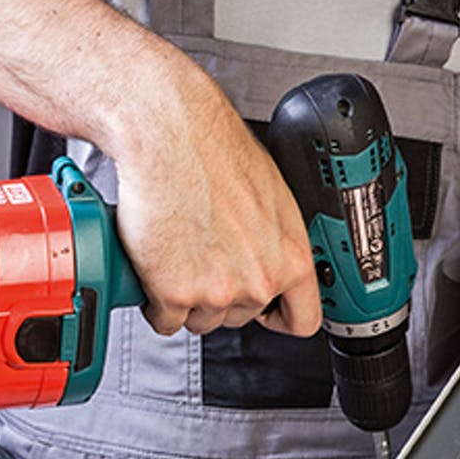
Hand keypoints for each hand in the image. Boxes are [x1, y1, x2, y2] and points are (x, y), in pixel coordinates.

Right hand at [102, 55, 322, 339]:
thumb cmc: (217, 154)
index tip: (267, 312)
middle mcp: (260, 279)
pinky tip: (157, 269)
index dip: (281, 317)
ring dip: (188, 299)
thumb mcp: (272, 197)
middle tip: (204, 259)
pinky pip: (164, 320)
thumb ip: (275, 237)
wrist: (172, 137)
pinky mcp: (174, 294)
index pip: (303, 319)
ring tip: (179, 255)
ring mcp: (218, 291)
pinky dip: (156, 301)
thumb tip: (269, 251)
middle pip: (241, 317)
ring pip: (201, 320)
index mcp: (292, 256)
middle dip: (222, 295)